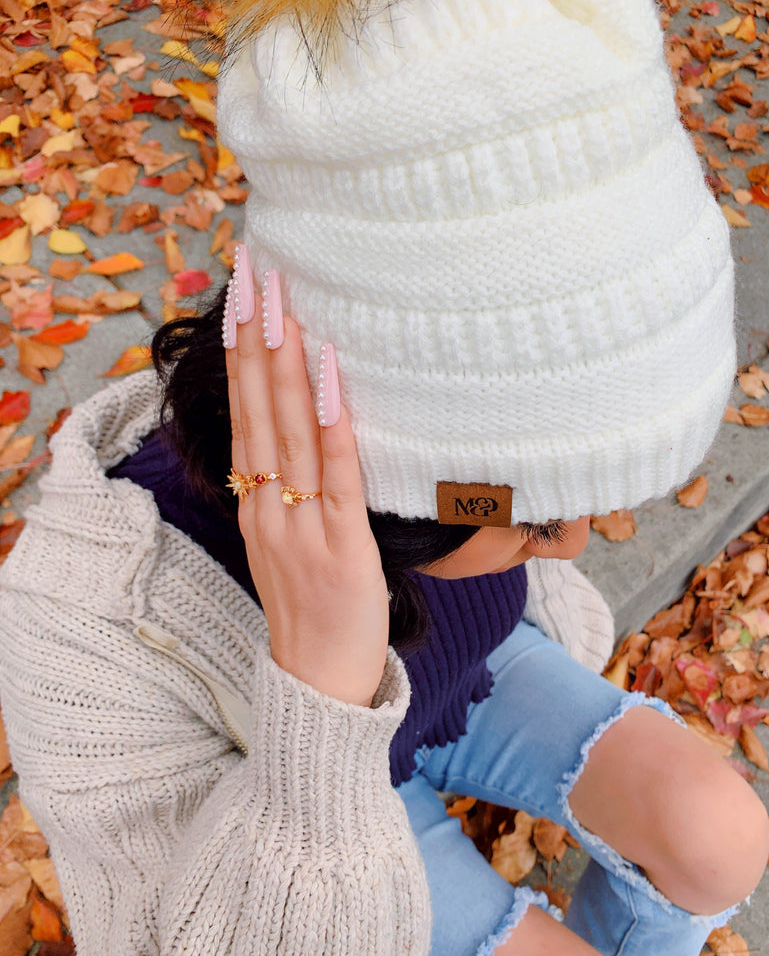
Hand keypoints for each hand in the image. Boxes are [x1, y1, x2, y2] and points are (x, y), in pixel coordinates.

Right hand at [224, 245, 389, 706]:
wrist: (319, 682)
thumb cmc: (313, 608)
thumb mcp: (288, 543)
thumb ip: (291, 492)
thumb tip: (310, 436)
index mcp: (256, 502)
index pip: (245, 414)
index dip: (241, 354)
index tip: (242, 298)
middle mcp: (267, 504)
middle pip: (257, 409)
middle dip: (255, 337)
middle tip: (255, 273)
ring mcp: (299, 523)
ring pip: (287, 431)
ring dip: (283, 364)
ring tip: (282, 306)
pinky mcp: (340, 544)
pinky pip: (335, 473)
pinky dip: (330, 422)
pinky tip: (327, 377)